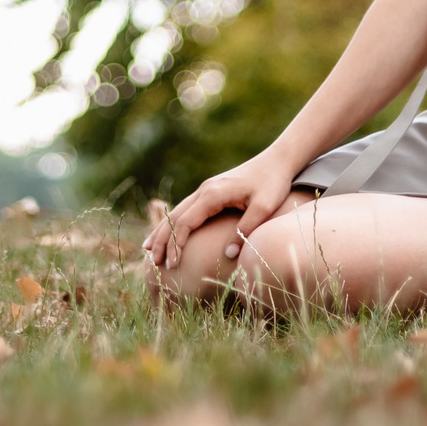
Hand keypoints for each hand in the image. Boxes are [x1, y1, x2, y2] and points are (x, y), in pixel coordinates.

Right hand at [141, 152, 294, 270]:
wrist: (277, 160)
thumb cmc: (273, 183)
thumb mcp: (264, 207)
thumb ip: (246, 229)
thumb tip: (229, 254)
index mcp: (213, 194)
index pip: (186, 222)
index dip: (177, 244)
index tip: (173, 265)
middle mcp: (204, 190)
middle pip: (175, 217)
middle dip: (163, 240)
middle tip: (154, 263)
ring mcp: (206, 189)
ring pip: (177, 212)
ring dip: (163, 231)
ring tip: (148, 250)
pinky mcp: (211, 191)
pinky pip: (186, 209)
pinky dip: (173, 223)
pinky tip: (167, 233)